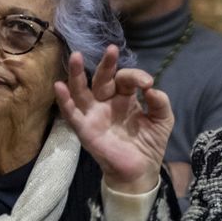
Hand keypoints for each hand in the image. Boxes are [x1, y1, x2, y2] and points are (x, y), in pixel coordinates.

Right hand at [55, 46, 171, 192]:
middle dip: (106, 64)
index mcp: (125, 97)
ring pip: (81, 90)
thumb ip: (160, 102)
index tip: (148, 84)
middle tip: (112, 49)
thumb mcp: (162, 119)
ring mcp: (94, 115)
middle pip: (102, 79)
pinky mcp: (85, 129)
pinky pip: (72, 113)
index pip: (125, 79)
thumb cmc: (149, 143)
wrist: (141, 171)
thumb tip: (151, 88)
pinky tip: (59, 86)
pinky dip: (65, 101)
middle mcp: (107, 102)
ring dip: (77, 74)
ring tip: (76, 57)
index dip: (136, 77)